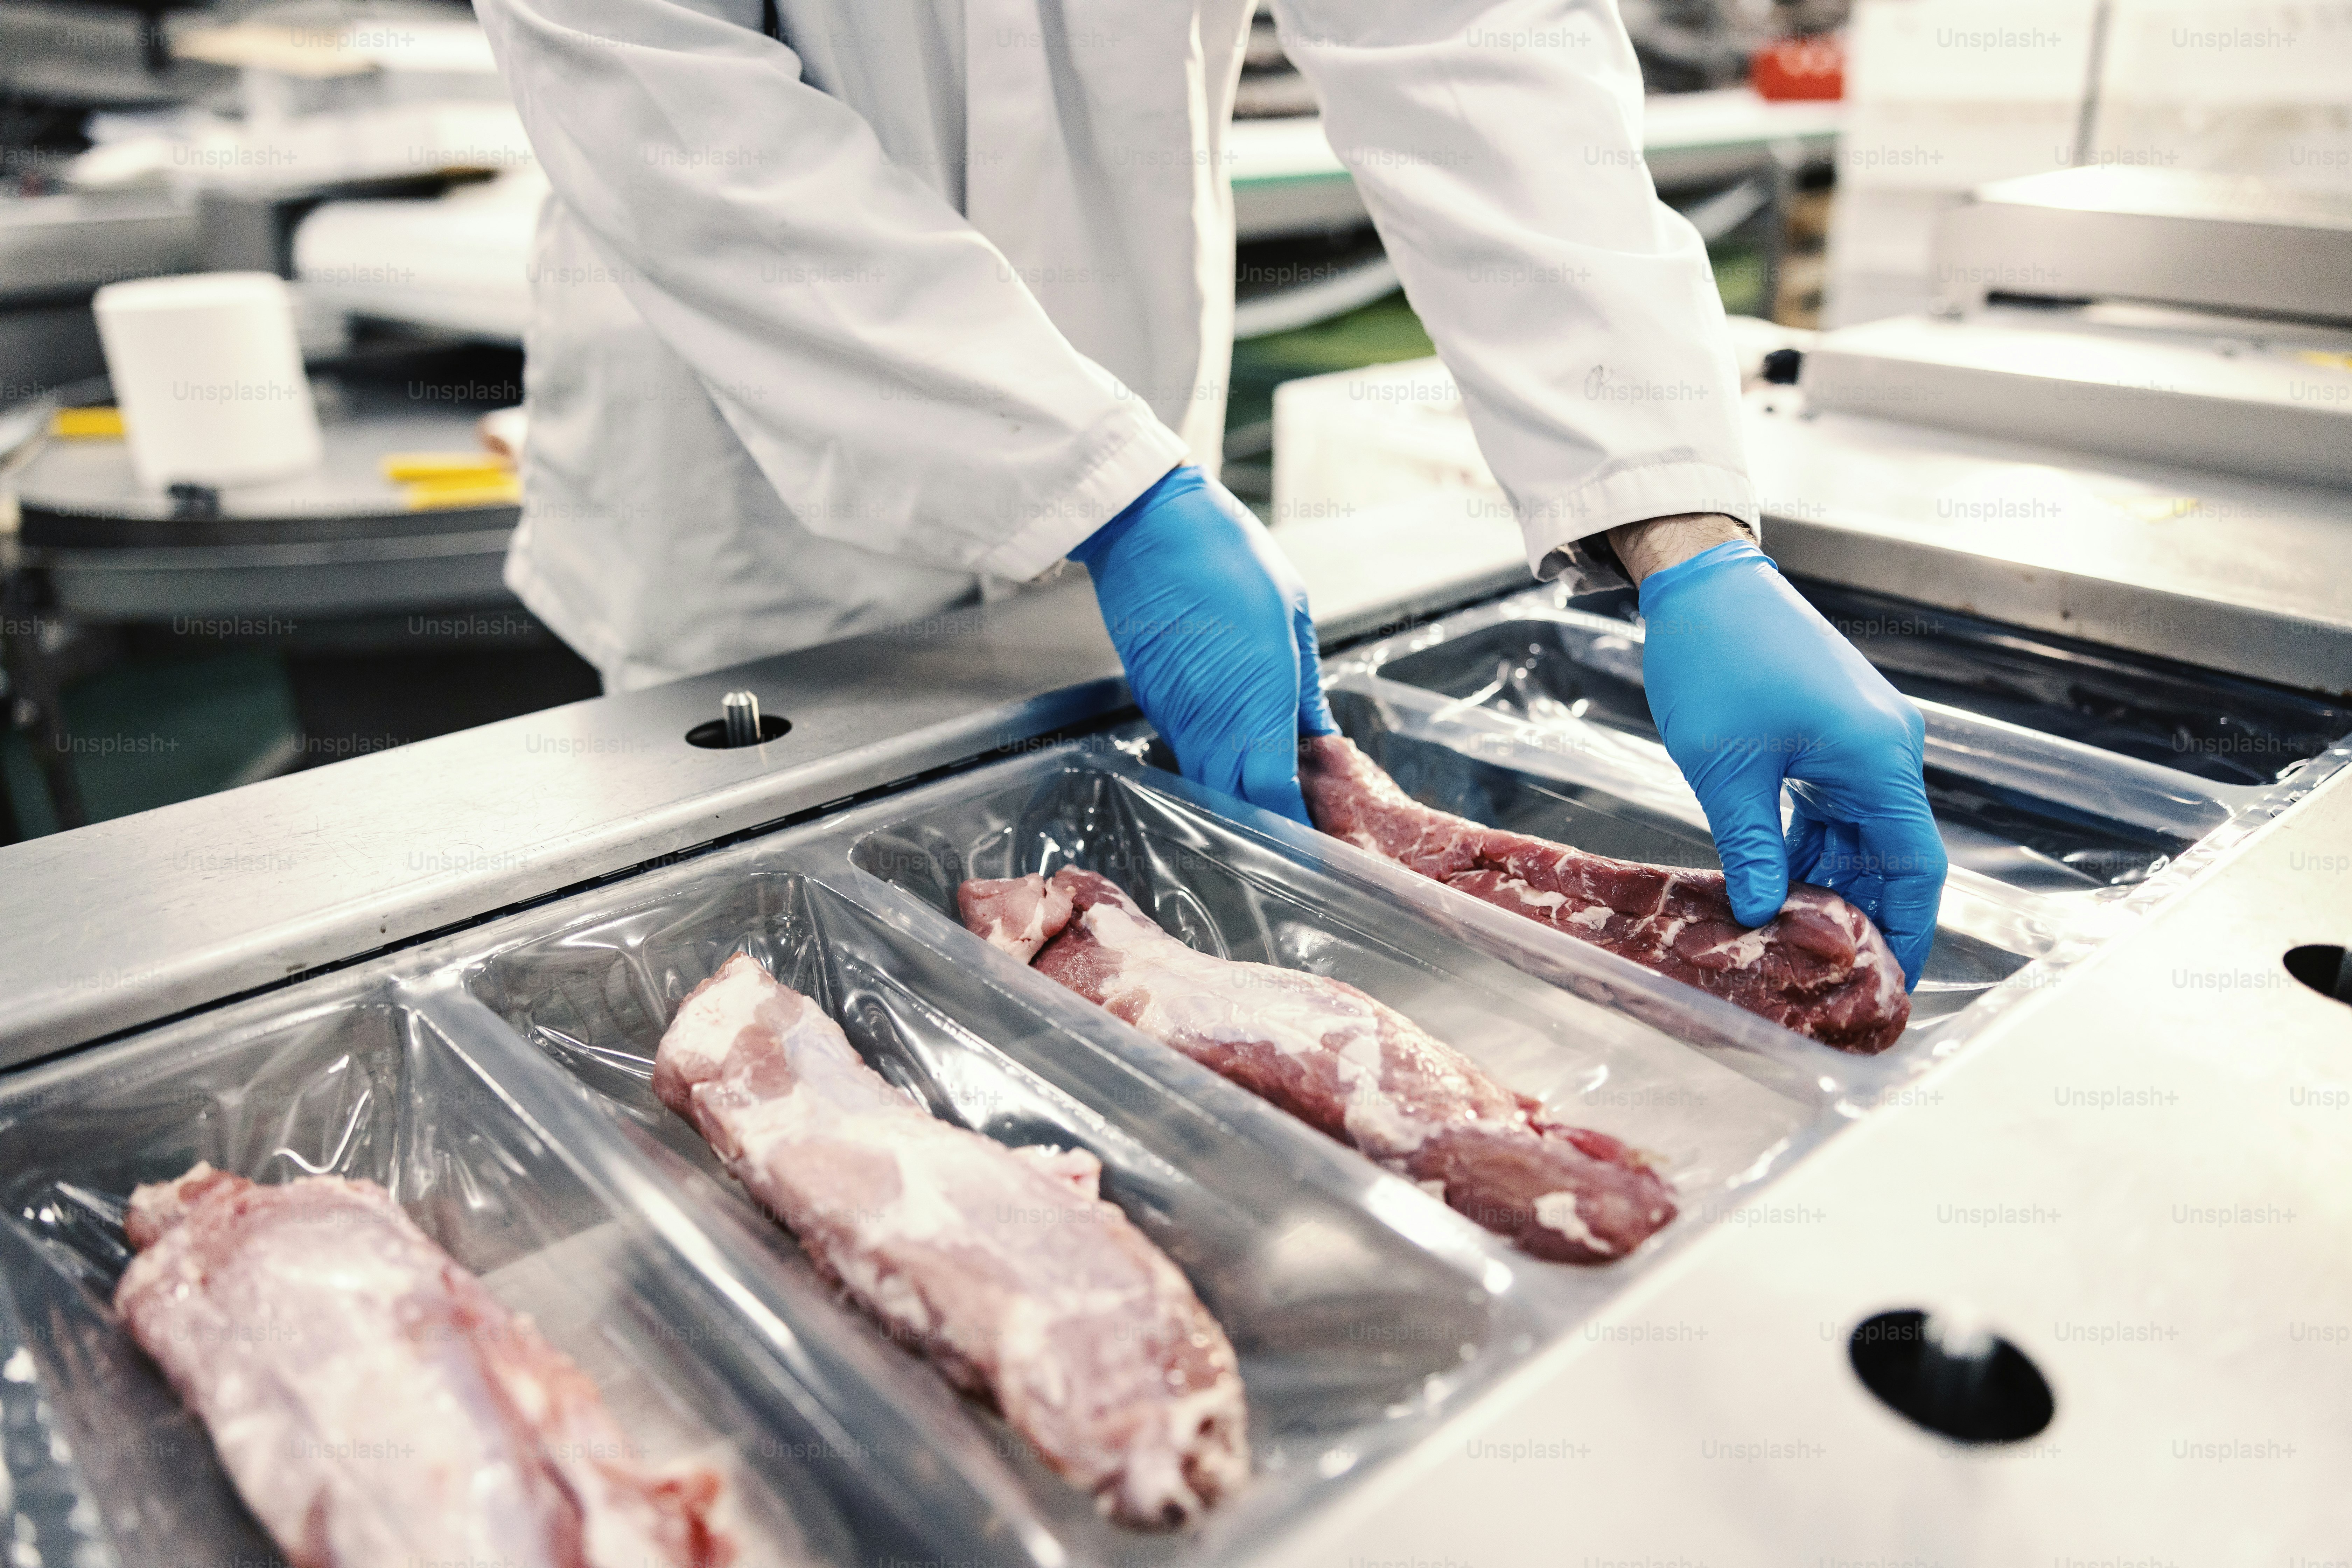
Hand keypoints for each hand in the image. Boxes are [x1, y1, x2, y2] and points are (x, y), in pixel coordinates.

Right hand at [1071, 466, 1335, 822]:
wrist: (1148, 528)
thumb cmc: (1229, 557)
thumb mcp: (1294, 617)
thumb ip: (1304, 689)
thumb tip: (1320, 735)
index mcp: (1259, 704)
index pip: (1274, 799)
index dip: (1295, 832)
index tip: (1318, 845)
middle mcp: (1214, 724)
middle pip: (1237, 807)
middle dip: (1268, 826)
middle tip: (1299, 828)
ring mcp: (1177, 718)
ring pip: (1208, 784)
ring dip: (1238, 797)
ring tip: (1272, 792)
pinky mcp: (1155, 704)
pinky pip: (1188, 752)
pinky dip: (1214, 762)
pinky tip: (1236, 749)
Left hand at [1628, 533, 1945, 986]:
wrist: (1704, 583)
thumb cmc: (1718, 660)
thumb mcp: (1727, 771)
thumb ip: (1752, 848)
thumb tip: (1760, 912)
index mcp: (1880, 760)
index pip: (1916, 868)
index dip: (1907, 931)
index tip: (1889, 983)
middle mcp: (1887, 751)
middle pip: (1891, 856)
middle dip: (1861, 915)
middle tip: (1825, 972)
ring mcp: (1863, 740)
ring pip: (1860, 835)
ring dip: (1828, 881)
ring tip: (1789, 934)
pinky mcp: (1834, 733)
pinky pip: (1836, 807)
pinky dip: (1810, 846)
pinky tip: (1774, 879)